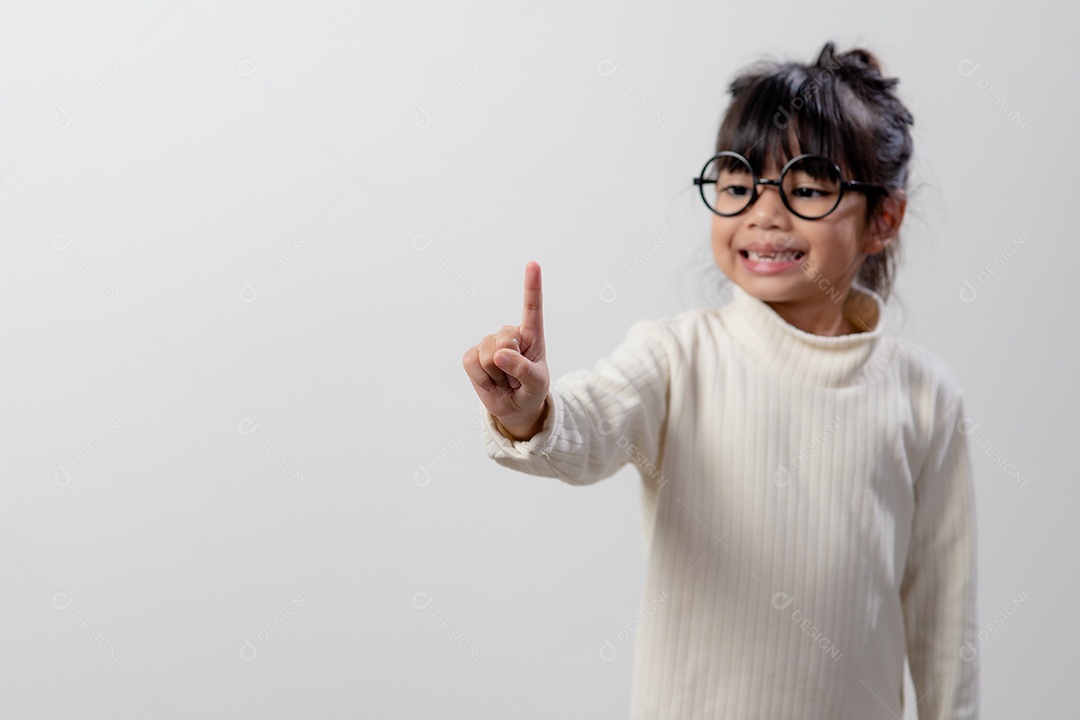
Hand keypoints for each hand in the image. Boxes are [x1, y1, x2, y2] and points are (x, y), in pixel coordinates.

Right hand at [462, 261, 549, 438]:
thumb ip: (523, 369)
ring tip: (505, 380)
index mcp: (532, 335)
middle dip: (511, 366)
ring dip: (498, 376)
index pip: (532, 308)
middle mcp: (509, 334)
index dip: (532, 286)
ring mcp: (489, 342)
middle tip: (516, 378)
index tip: (533, 264)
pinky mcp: (472, 355)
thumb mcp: (536, 384)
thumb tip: (498, 354)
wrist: (515, 407)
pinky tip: (490, 380)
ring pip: (489, 357)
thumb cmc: (531, 390)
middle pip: (505, 342)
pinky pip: (473, 364)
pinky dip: (482, 379)